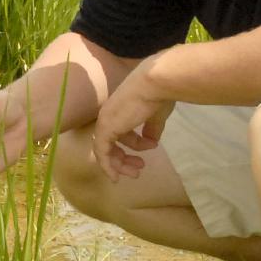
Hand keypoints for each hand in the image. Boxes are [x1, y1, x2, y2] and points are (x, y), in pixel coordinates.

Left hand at [90, 63, 170, 180]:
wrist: (155, 83)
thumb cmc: (158, 95)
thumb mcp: (156, 116)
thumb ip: (151, 129)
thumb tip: (152, 141)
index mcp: (119, 109)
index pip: (120, 131)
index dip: (134, 143)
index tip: (152, 147)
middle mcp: (108, 115)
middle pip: (110, 142)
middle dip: (125, 157)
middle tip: (140, 168)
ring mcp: (105, 121)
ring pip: (105, 150)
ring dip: (120, 164)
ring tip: (136, 172)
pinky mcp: (105, 129)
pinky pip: (101, 153)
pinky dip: (107, 166)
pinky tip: (116, 177)